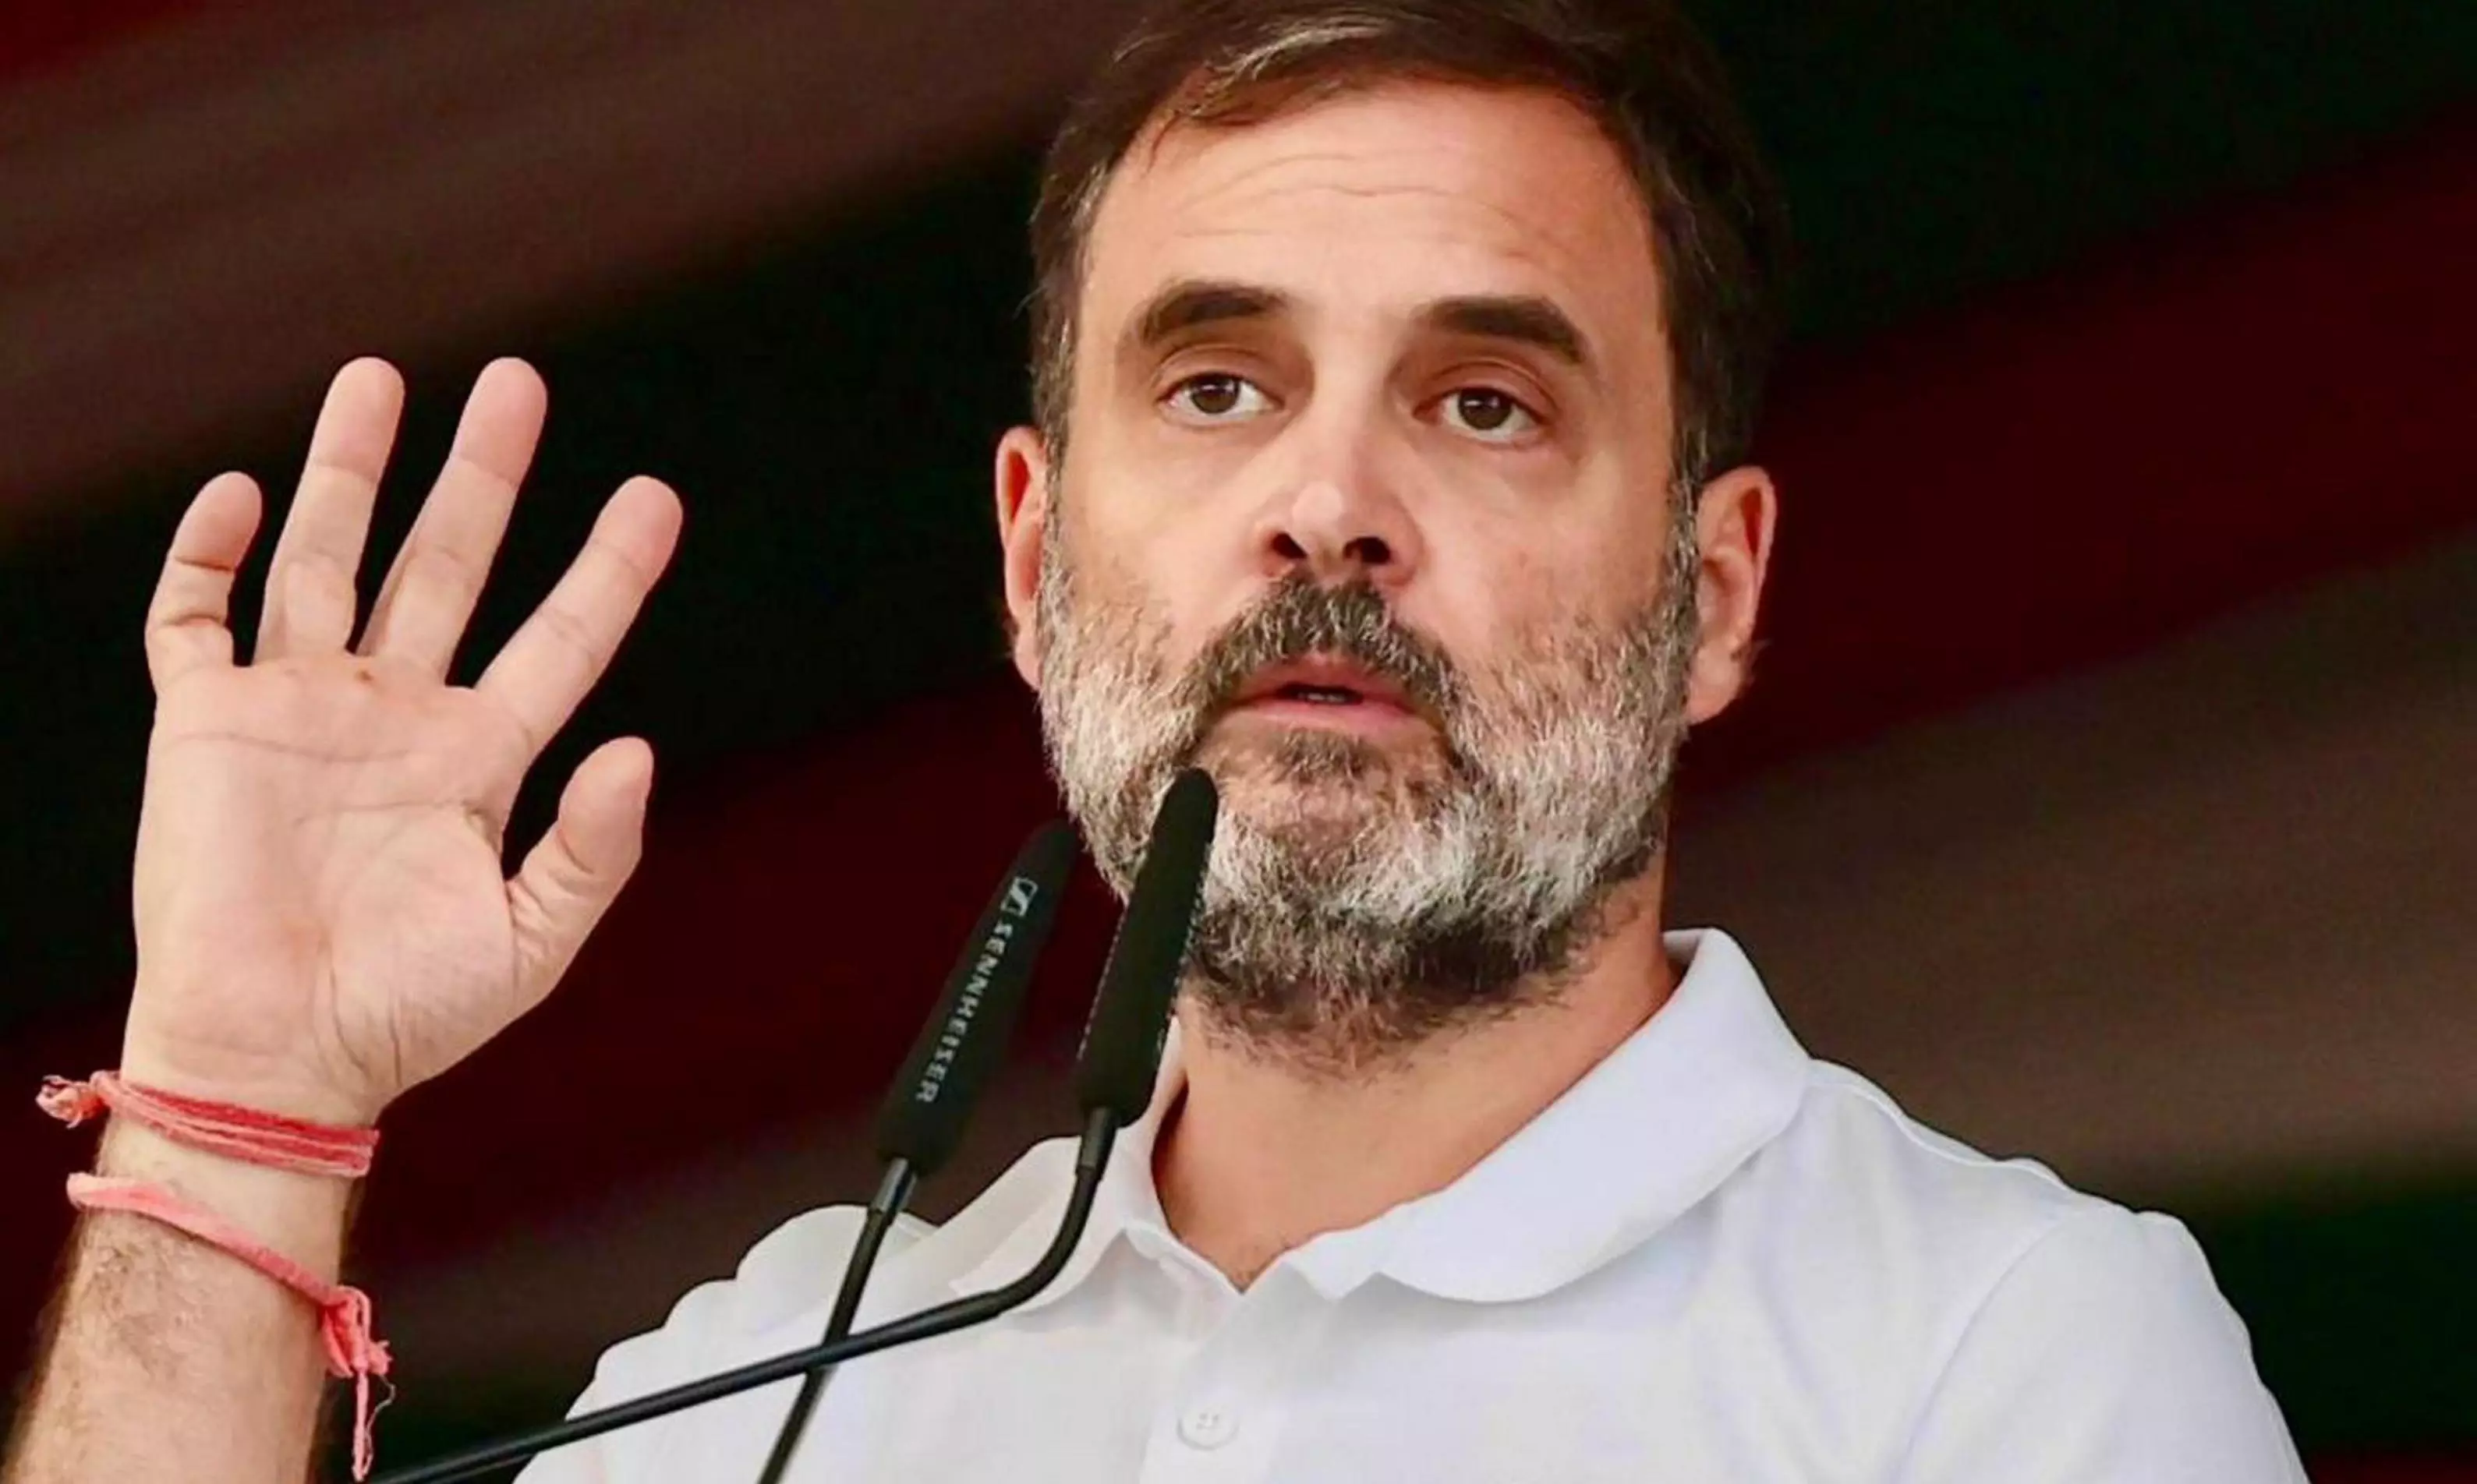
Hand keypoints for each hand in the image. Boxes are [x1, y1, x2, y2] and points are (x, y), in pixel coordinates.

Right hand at [119, 358, 682, 1124]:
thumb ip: (592, 848)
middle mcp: (393, 716)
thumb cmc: (402, 1017)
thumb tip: (640, 749)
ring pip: (328, 557)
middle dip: (481, 473)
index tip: (655, 496)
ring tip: (381, 378)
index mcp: (477, 760)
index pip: (561, 639)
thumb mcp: (531, 942)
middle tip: (518, 381)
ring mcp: (298, 710)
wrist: (274, 1063)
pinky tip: (244, 493)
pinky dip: (209, 552)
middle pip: (446, 563)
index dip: (609, 569)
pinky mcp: (203, 726)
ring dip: (351, 468)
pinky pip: (194, 618)